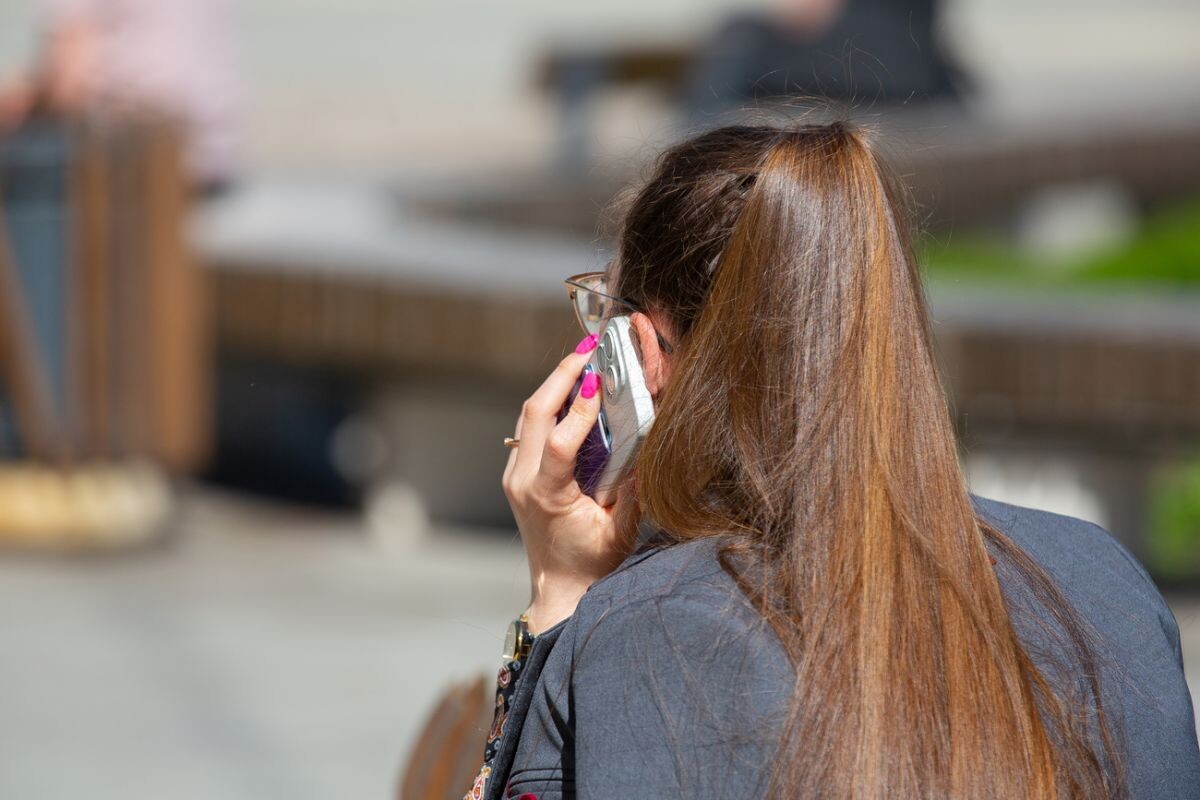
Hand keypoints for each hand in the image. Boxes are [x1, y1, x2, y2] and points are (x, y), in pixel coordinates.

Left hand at [502, 334, 635, 632]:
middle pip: (534, 412)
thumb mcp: (619, 532)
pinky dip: (550, 400)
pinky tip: (573, 386)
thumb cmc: (592, 564)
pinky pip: (530, 425)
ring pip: (528, 413)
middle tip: (590, 348)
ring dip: (554, 382)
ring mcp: (515, 474)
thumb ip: (633, 493)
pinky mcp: (518, 471)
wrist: (559, 589)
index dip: (578, 407)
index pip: (559, 441)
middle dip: (562, 374)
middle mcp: (523, 480)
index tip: (598, 378)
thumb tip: (646, 446)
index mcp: (547, 496)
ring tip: (584, 357)